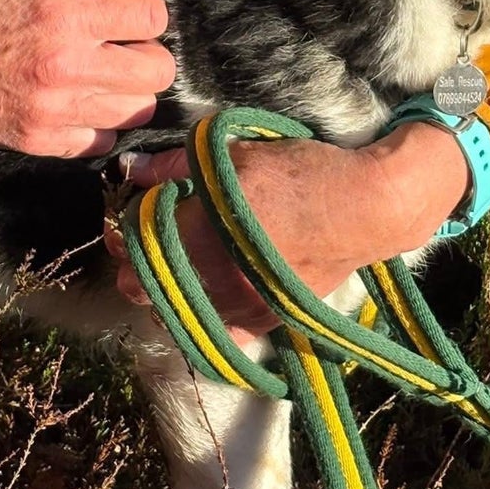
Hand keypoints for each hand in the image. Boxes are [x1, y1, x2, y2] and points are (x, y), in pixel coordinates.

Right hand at [0, 0, 175, 155]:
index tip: (131, 13)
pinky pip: (102, 141)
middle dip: (150, 54)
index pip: (151, 17)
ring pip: (138, 110)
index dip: (148, 11)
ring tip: (107, 77)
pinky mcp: (42, 142)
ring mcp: (57, 110)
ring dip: (130, 92)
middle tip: (126, 48)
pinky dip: (101, 125)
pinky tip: (83, 104)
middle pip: (158, 71)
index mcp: (64, 16)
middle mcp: (68, 67)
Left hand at [107, 123, 470, 344]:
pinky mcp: (261, 322)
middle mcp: (209, 278)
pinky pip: (214, 333)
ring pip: (170, 312)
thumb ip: (175, 166)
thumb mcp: (234, 155)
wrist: (364, 207)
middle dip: (135, 260)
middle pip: (137, 286)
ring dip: (164, 288)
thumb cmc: (301, 173)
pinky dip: (203, 317)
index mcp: (195, 232)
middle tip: (151, 236)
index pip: (130, 240)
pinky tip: (209, 294)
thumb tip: (131, 169)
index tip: (135, 209)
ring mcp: (235, 306)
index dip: (125, 223)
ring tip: (182, 262)